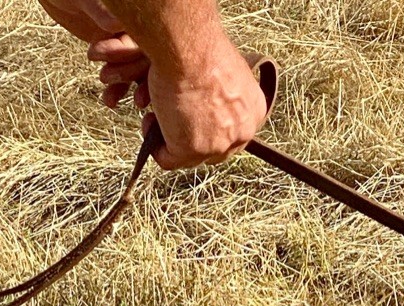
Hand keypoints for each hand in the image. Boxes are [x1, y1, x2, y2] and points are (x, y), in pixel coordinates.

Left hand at [42, 1, 148, 107]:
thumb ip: (98, 9)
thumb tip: (115, 24)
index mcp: (137, 12)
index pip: (146, 36)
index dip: (129, 52)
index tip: (100, 54)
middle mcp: (139, 26)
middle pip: (147, 56)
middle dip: (127, 71)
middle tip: (103, 76)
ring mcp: (131, 41)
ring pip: (138, 69)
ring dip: (123, 85)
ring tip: (108, 99)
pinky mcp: (121, 54)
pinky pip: (127, 74)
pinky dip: (119, 89)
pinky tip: (109, 101)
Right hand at [138, 42, 268, 168]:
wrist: (189, 47)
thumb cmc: (201, 46)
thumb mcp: (225, 71)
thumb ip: (223, 93)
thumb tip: (207, 101)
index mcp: (254, 112)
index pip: (233, 132)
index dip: (208, 126)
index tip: (190, 113)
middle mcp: (242, 133)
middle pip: (214, 148)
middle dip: (190, 135)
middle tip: (170, 115)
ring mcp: (218, 146)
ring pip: (191, 156)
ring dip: (170, 138)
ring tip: (156, 115)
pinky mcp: (192, 151)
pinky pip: (168, 160)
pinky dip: (156, 147)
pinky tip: (149, 124)